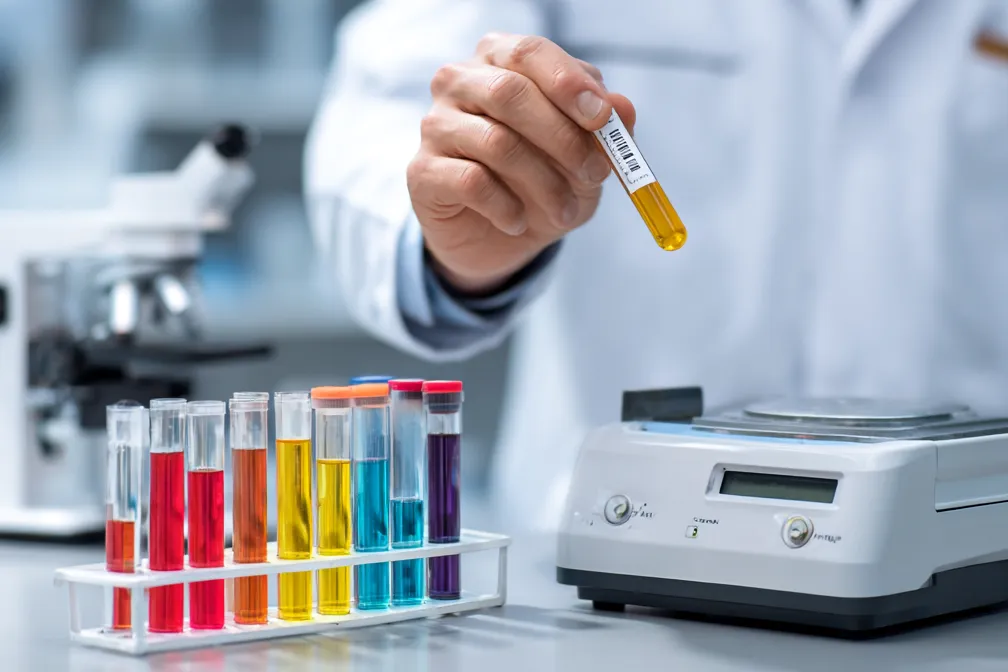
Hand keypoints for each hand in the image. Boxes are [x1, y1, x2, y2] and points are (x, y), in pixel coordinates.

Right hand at [406, 33, 636, 294]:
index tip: (602, 118)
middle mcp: (459, 82)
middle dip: (563, 138)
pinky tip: (517, 221)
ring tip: (566, 212)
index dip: (568, 83)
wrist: (498, 237)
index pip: (529, 53)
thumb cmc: (542, 180)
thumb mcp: (585, 157)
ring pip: (496, 142)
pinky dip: (506, 207)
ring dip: (544, 182)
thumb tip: (622, 108)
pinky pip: (471, 182)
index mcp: (499, 60)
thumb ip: (606, 130)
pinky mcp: (422, 171)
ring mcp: (435, 125)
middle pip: (510, 94)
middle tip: (596, 174)